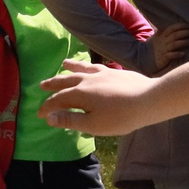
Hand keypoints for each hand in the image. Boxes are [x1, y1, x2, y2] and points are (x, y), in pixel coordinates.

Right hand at [40, 58, 159, 133]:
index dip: (47, 107)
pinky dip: (90, 66)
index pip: (57, 100)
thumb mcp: (93, 125)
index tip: (40, 114)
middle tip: (42, 85)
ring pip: (82, 69)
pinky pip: (98, 67)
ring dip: (71, 67)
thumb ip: (70, 120)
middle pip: (66, 80)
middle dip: (53, 84)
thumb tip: (49, 118)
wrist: (149, 100)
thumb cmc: (121, 117)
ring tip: (63, 64)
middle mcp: (87, 80)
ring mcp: (103, 74)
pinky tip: (92, 67)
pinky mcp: (117, 72)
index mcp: (79, 94)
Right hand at [151, 22, 188, 70]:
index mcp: (162, 35)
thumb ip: (166, 33)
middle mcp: (163, 41)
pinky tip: (183, 53)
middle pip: (175, 35)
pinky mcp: (163, 57)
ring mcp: (163, 49)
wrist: (143, 58)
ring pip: (174, 44)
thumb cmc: (154, 47)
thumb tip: (178, 27)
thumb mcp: (158, 38)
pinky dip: (177, 54)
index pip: (172, 28)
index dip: (181, 26)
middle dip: (185, 32)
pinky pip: (170, 55)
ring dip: (183, 42)